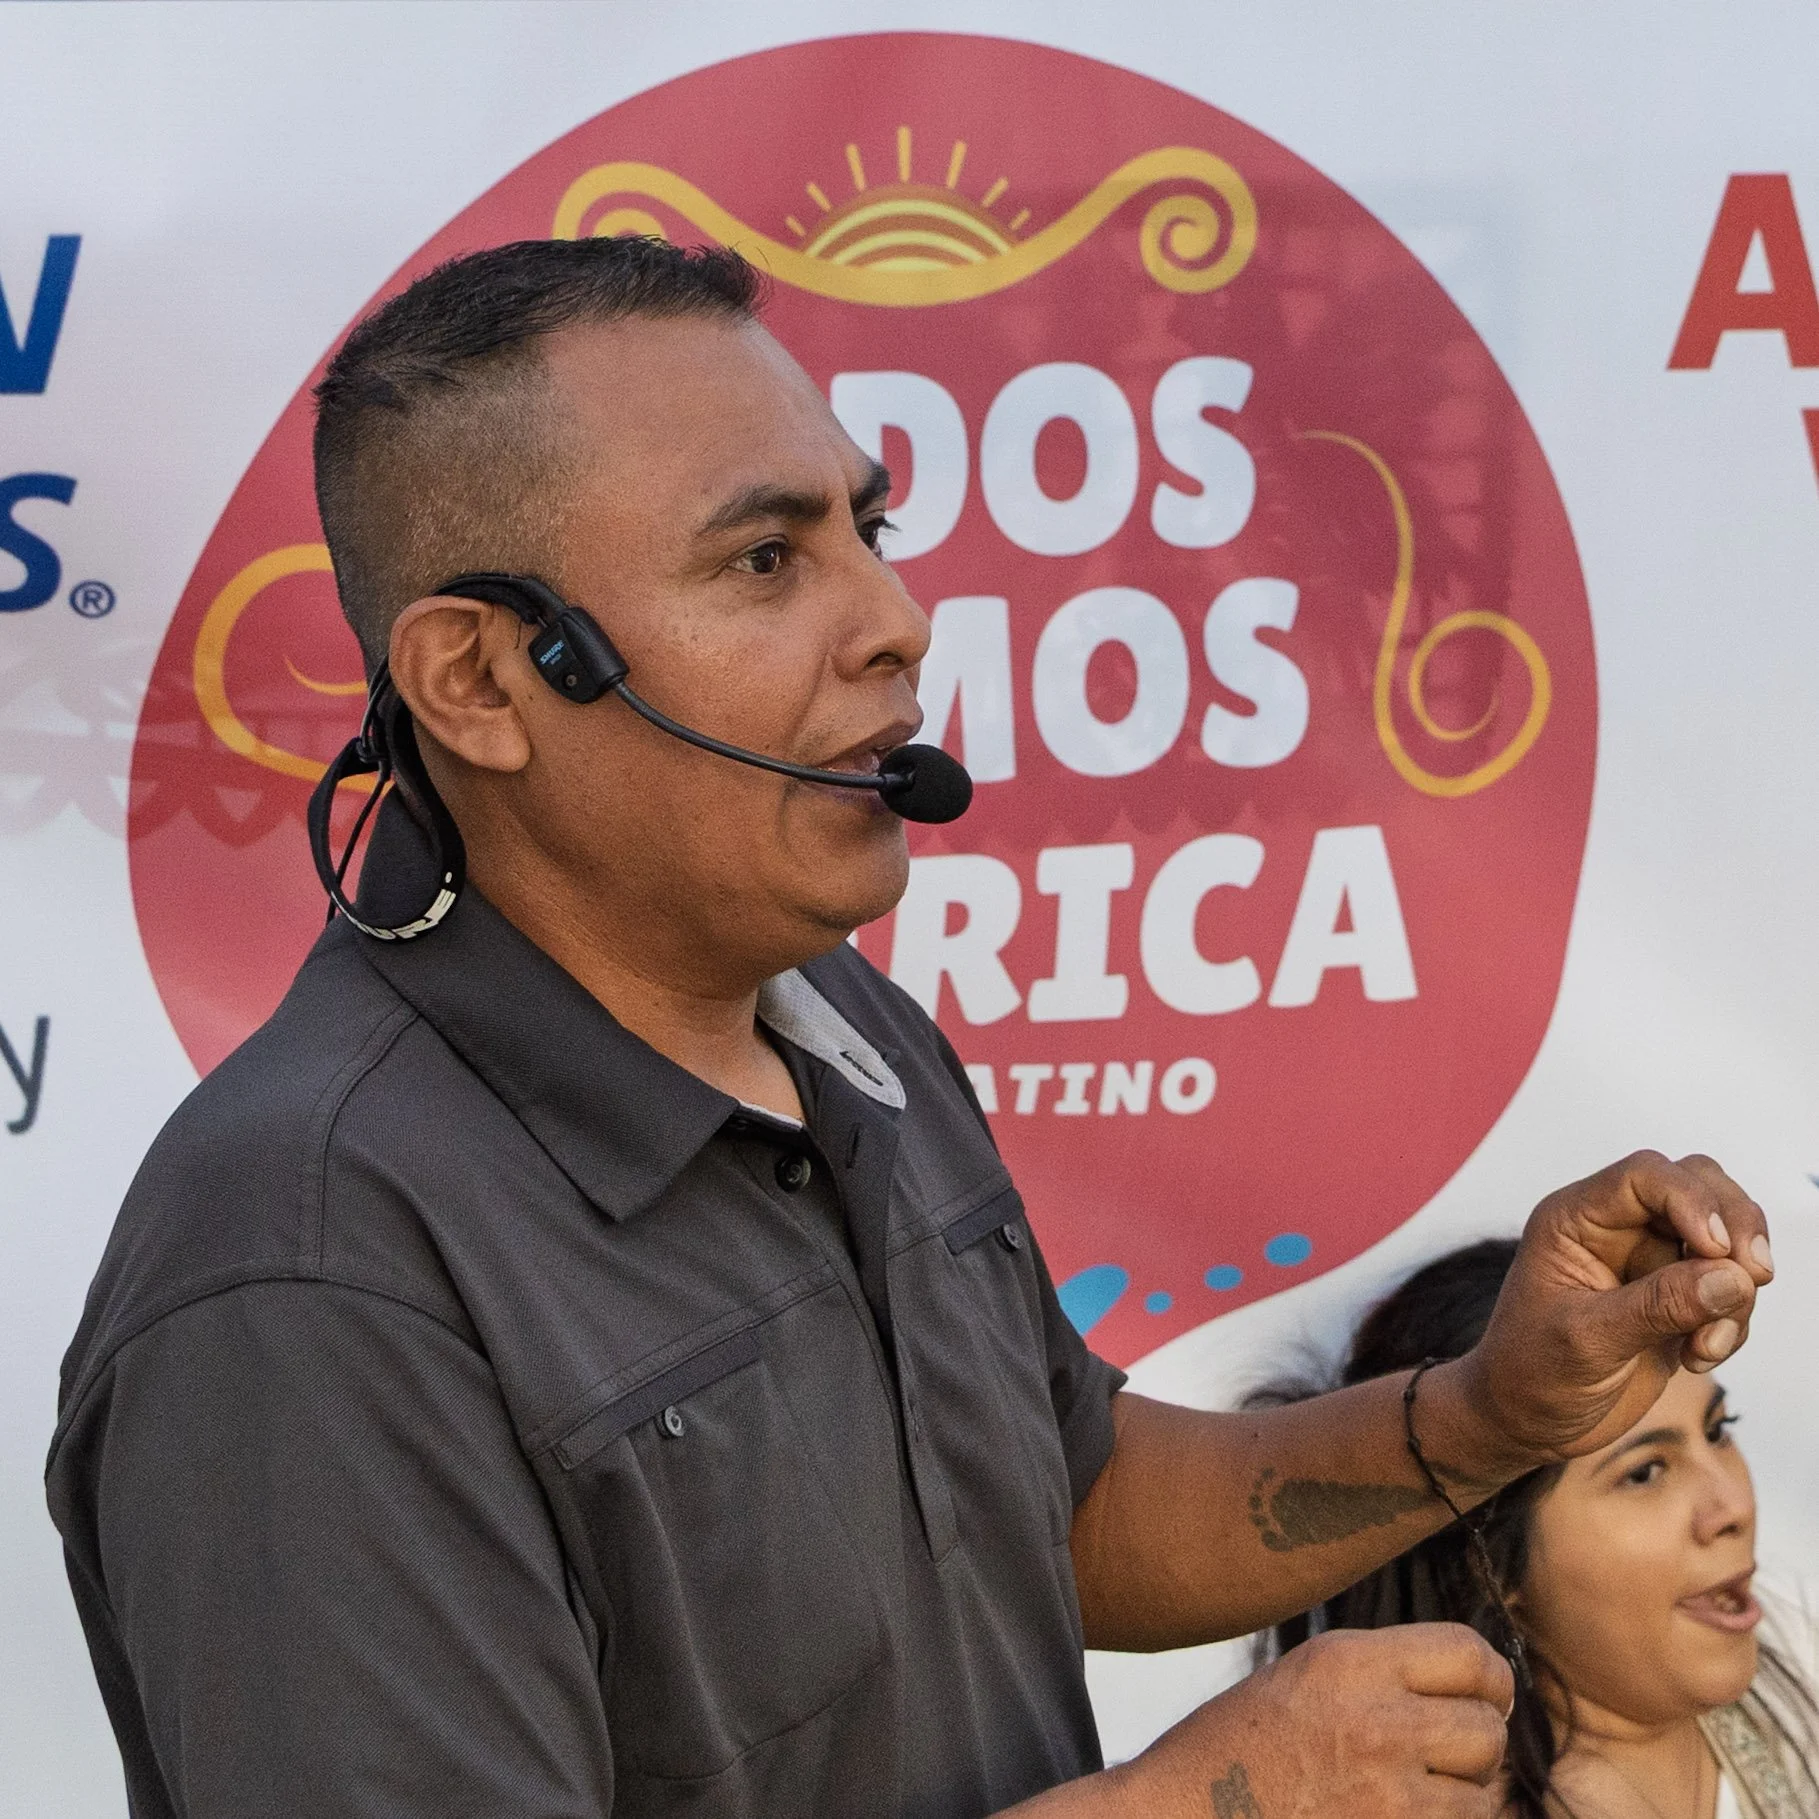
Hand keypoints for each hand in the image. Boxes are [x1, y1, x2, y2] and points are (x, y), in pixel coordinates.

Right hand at [1092, 1624, 1511, 1818]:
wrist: (1186, 1814)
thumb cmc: (1237, 1745)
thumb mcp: (1305, 1675)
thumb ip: (1381, 1670)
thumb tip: (1471, 1677)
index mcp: (1348, 1661)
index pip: (1470, 1653)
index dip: (1489, 1676)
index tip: (1483, 1694)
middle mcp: (1376, 1721)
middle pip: (1487, 1726)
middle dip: (1477, 1740)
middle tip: (1446, 1750)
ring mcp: (1388, 1793)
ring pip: (1483, 1792)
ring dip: (1463, 1794)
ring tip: (1412, 1789)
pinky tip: (1399, 1815)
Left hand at [1447, 1151, 1771, 1472]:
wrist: (1526, 1423)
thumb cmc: (1530, 1373)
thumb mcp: (1586, 1340)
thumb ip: (1658, 1306)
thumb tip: (1732, 1277)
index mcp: (1576, 1220)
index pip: (1646, 1176)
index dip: (1693, 1200)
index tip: (1719, 1251)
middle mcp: (1616, 1230)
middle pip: (1700, 1187)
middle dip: (1736, 1229)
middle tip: (1754, 1278)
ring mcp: (1650, 1264)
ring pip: (1725, 1241)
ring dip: (1736, 1290)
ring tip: (1705, 1346)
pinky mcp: (1677, 1301)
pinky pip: (1730, 1291)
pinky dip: (1733, 1322)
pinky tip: (1698, 1358)